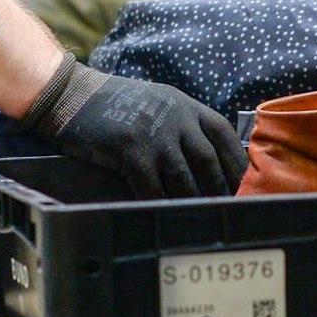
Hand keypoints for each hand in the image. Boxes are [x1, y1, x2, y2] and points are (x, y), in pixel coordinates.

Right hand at [28, 61, 246, 198]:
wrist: (72, 94)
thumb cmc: (114, 104)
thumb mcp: (159, 102)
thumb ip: (184, 125)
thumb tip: (208, 161)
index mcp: (186, 106)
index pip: (224, 135)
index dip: (237, 163)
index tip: (244, 185)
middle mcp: (176, 118)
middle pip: (209, 161)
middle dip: (220, 190)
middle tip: (227, 211)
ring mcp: (154, 134)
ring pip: (185, 178)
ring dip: (194, 202)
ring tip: (202, 221)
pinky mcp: (131, 150)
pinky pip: (152, 187)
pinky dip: (161, 205)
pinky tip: (165, 217)